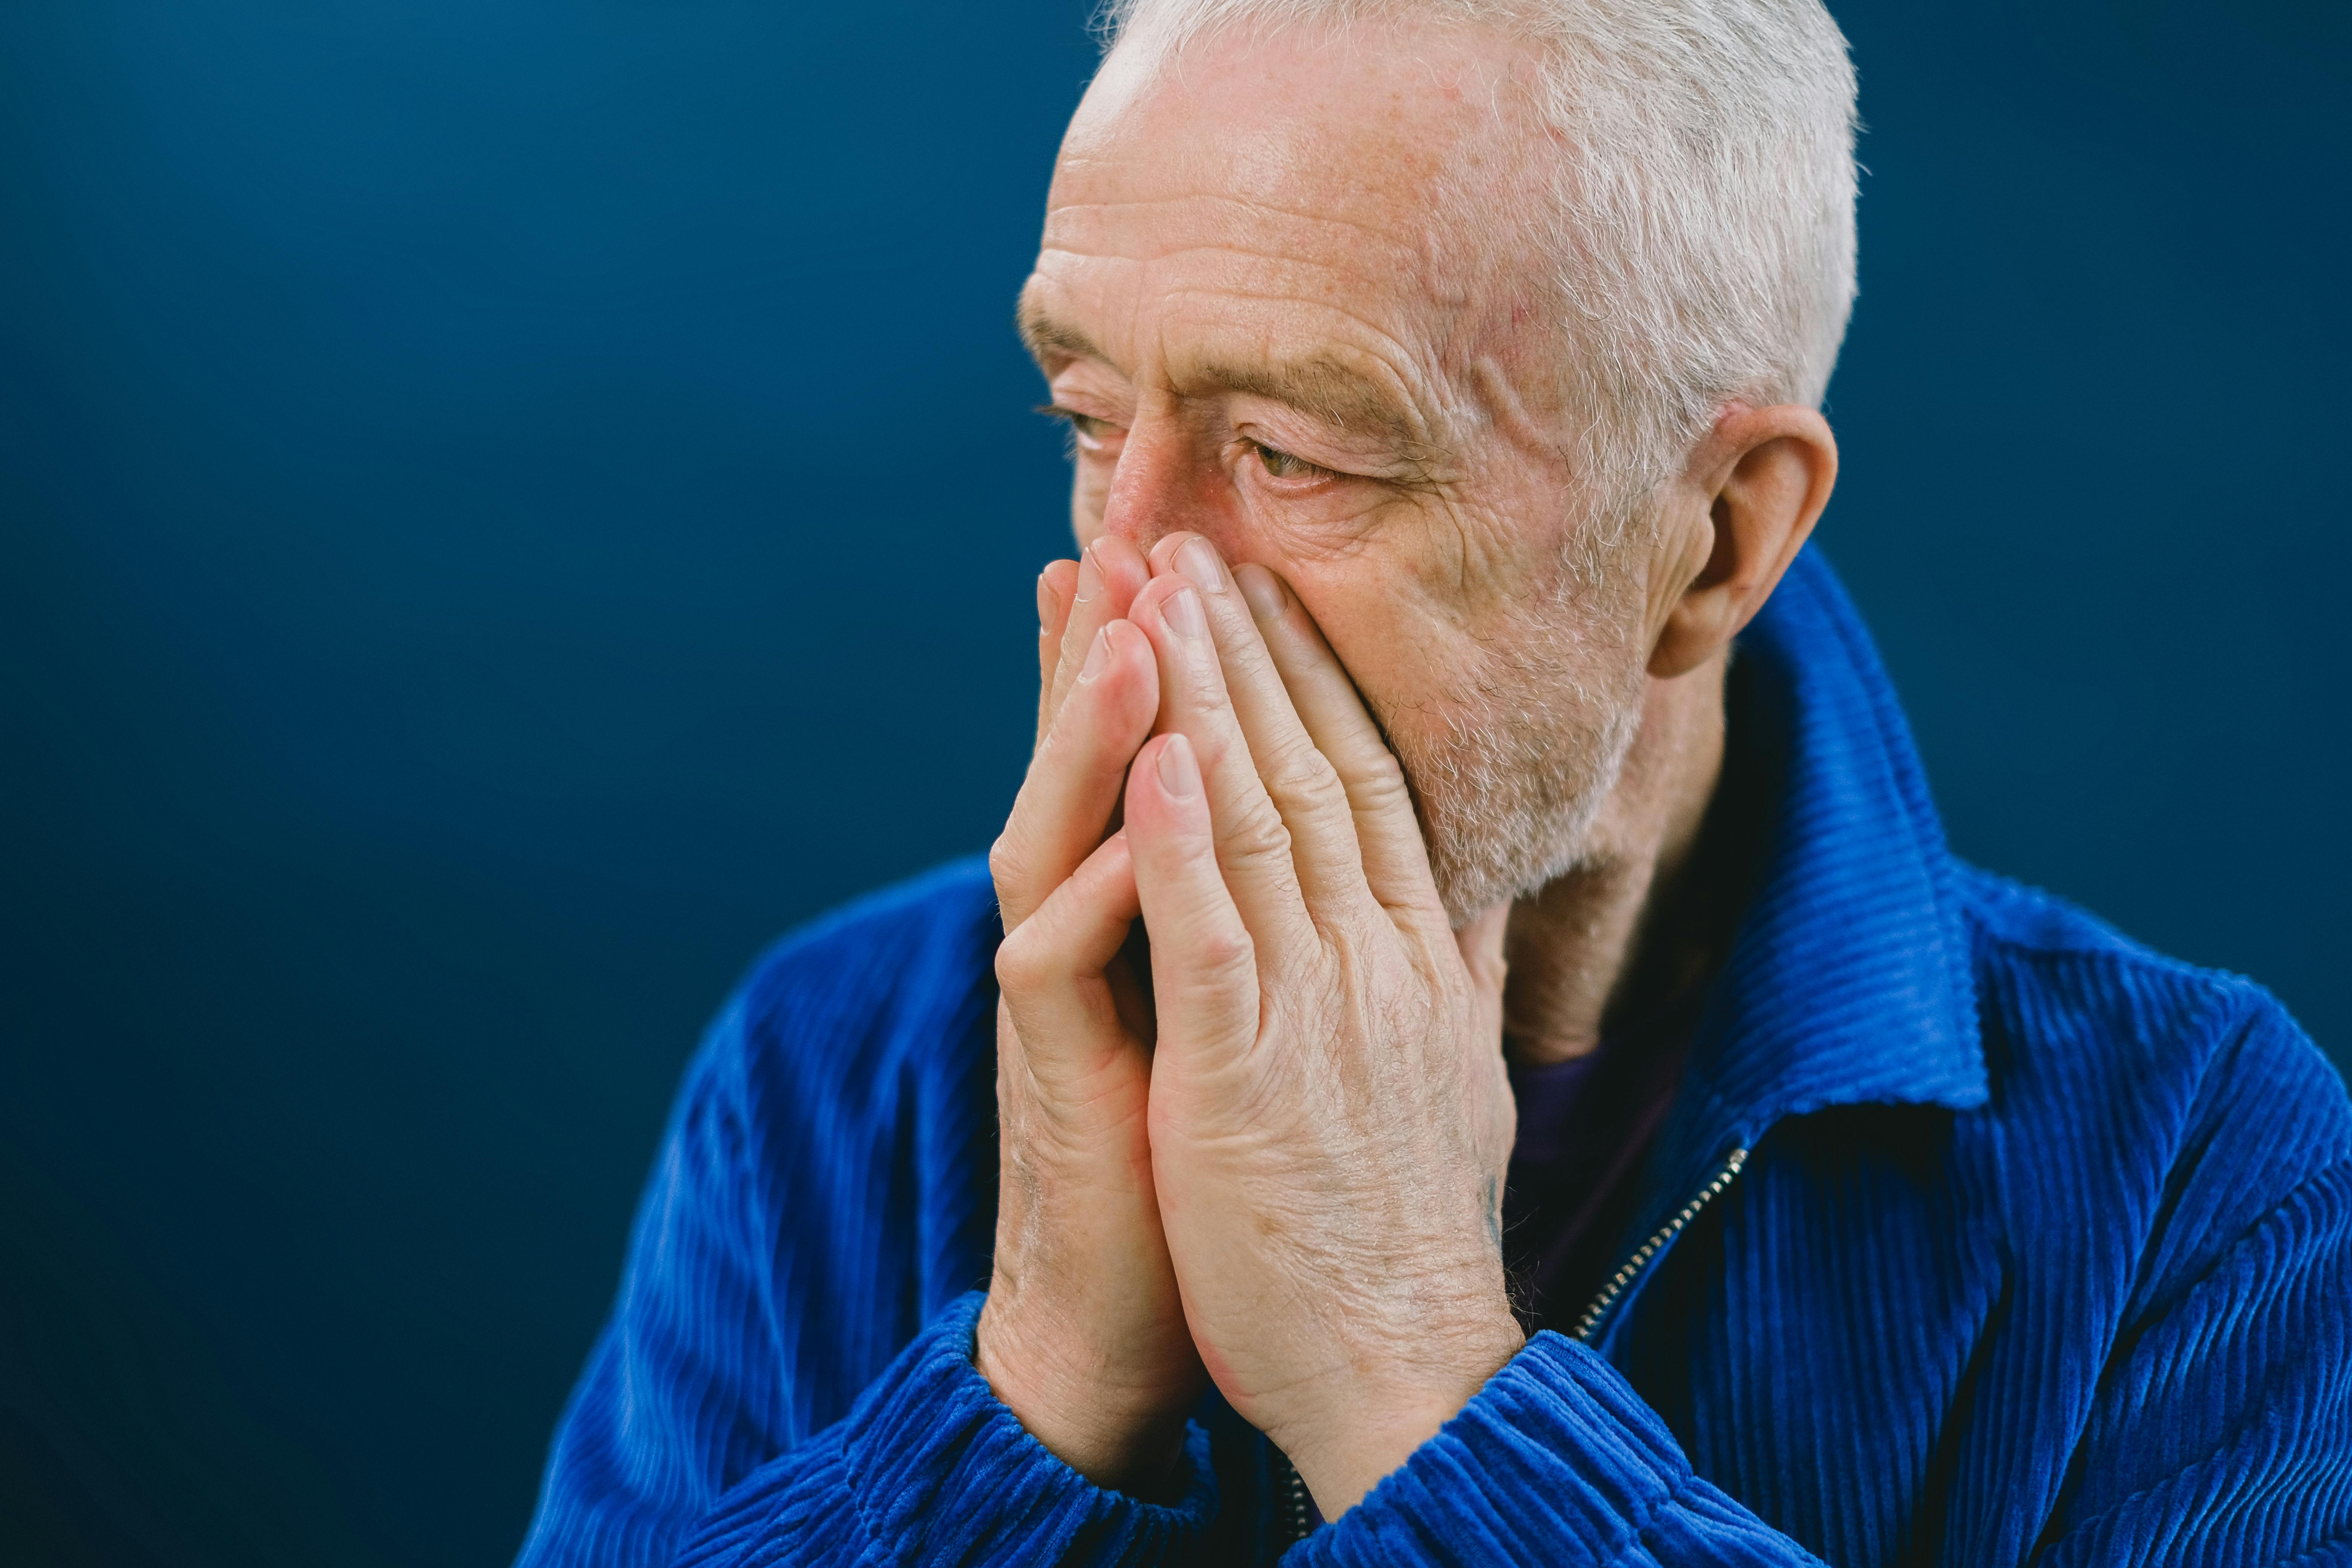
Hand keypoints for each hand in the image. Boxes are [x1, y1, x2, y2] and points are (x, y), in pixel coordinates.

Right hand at [975, 534, 1205, 1489]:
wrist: (1130, 1314)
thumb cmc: (1206, 1167)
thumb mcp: (1247, 1018)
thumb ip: (1267, 927)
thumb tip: (1344, 862)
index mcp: (1140, 919)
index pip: (1148, 766)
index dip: (1163, 663)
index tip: (1181, 560)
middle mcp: (1085, 936)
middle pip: (1088, 770)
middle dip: (1110, 653)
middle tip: (1128, 534)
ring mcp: (1060, 996)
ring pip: (1059, 833)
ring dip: (1095, 736)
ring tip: (1134, 633)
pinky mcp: (1055, 1063)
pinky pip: (1066, 955)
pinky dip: (1110, 883)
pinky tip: (1142, 815)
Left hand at [1120, 534, 1524, 1516]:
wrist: (1405, 1366)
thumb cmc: (1407, 1231)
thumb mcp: (1448, 1076)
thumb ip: (1453, 976)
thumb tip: (1472, 901)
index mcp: (1418, 961)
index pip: (1367, 786)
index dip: (1314, 680)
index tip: (1270, 595)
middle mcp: (1380, 960)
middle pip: (1313, 769)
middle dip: (1251, 648)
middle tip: (1201, 538)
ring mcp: (1320, 1009)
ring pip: (1259, 818)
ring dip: (1207, 696)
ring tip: (1164, 587)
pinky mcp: (1252, 1071)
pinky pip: (1216, 930)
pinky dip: (1185, 833)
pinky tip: (1154, 746)